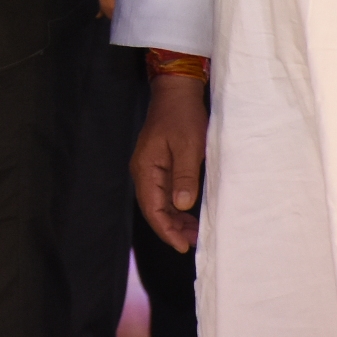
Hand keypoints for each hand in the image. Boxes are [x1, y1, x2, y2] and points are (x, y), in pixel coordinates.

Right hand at [131, 73, 207, 252]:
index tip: (183, 245)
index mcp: (146, 168)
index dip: (166, 230)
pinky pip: (163, 192)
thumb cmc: (183, 116)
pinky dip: (175, 206)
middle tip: (193, 241)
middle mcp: (143, 171)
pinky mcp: (158, 164)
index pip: (152, 208)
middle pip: (152, 208)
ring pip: (158, 202)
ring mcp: (149, 168)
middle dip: (171, 228)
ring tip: (193, 232)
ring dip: (173, 219)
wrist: (176, 92)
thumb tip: (181, 206)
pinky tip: (188, 213)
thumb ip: (184, 176)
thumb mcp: (189, 146)